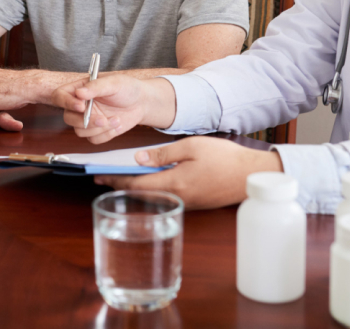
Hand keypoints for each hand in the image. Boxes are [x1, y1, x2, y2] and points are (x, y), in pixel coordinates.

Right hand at [54, 75, 175, 143]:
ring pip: (80, 131)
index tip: (82, 106)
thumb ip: (96, 87)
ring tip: (116, 119)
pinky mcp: (96, 131)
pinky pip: (93, 139)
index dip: (66, 102)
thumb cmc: (127, 88)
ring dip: (99, 128)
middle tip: (103, 119)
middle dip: (86, 121)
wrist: (141, 102)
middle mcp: (80, 106)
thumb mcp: (113, 82)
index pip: (60, 96)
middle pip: (68, 118)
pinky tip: (118, 124)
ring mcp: (87, 120)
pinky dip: (107, 134)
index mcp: (79, 89)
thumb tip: (79, 93)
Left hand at [94, 137, 283, 209]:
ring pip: (153, 196)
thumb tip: (139, 158)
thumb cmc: (224, 158)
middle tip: (103, 177)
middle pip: (141, 193)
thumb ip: (163, 153)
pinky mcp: (194, 203)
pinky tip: (149, 180)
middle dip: (121, 185)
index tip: (97, 175)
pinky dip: (152, 189)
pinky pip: (166, 197)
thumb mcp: (192, 147)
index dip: (115, 179)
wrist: (252, 176)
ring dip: (136, 188)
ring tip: (121, 178)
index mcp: (174, 183)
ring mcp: (186, 203)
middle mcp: (177, 197)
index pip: (136, 184)